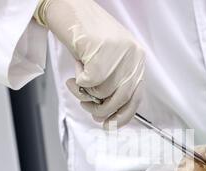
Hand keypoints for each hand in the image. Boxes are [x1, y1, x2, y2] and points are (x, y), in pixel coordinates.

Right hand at [35, 0, 144, 128]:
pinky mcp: (101, 52)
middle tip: (87, 107)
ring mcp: (118, 53)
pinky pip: (88, 84)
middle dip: (101, 110)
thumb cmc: (85, 35)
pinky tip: (75, 71)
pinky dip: (78, 83)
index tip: (110, 125)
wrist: (68, 8)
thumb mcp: (107, 60)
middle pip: (120, 99)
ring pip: (103, 93)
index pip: (136, 96)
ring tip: (77, 82)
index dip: (123, 115)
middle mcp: (132, 56)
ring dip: (85, 94)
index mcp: (137, 58)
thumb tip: (109, 115)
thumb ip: (113, 82)